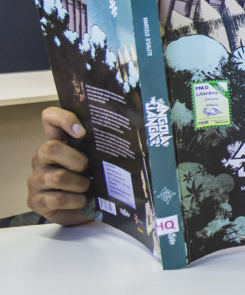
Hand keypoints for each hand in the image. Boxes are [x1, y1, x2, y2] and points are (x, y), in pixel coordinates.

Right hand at [27, 107, 92, 225]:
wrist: (80, 211)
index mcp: (57, 143)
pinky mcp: (36, 200)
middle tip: (87, 168)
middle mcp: (42, 158)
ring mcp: (36, 179)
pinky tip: (81, 200)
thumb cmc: (89, 181)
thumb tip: (124, 140)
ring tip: (87, 187)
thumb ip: (98, 148)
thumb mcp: (94, 161)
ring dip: (80, 184)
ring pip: (58, 176)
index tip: (82, 130)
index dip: (63, 118)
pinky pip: (58, 198)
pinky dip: (76, 200)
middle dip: (76, 159)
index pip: (50, 118)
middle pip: (51, 148)